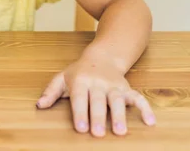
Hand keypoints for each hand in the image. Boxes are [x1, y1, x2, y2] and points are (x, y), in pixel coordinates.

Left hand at [36, 54, 155, 136]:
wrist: (102, 56)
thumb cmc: (79, 72)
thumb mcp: (62, 78)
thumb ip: (51, 92)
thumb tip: (39, 105)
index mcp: (81, 81)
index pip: (80, 98)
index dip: (80, 113)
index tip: (80, 127)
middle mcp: (98, 83)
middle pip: (98, 101)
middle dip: (98, 117)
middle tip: (98, 133)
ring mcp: (114, 86)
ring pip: (117, 100)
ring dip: (119, 115)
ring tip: (120, 131)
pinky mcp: (126, 88)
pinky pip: (138, 97)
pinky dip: (145, 108)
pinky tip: (150, 121)